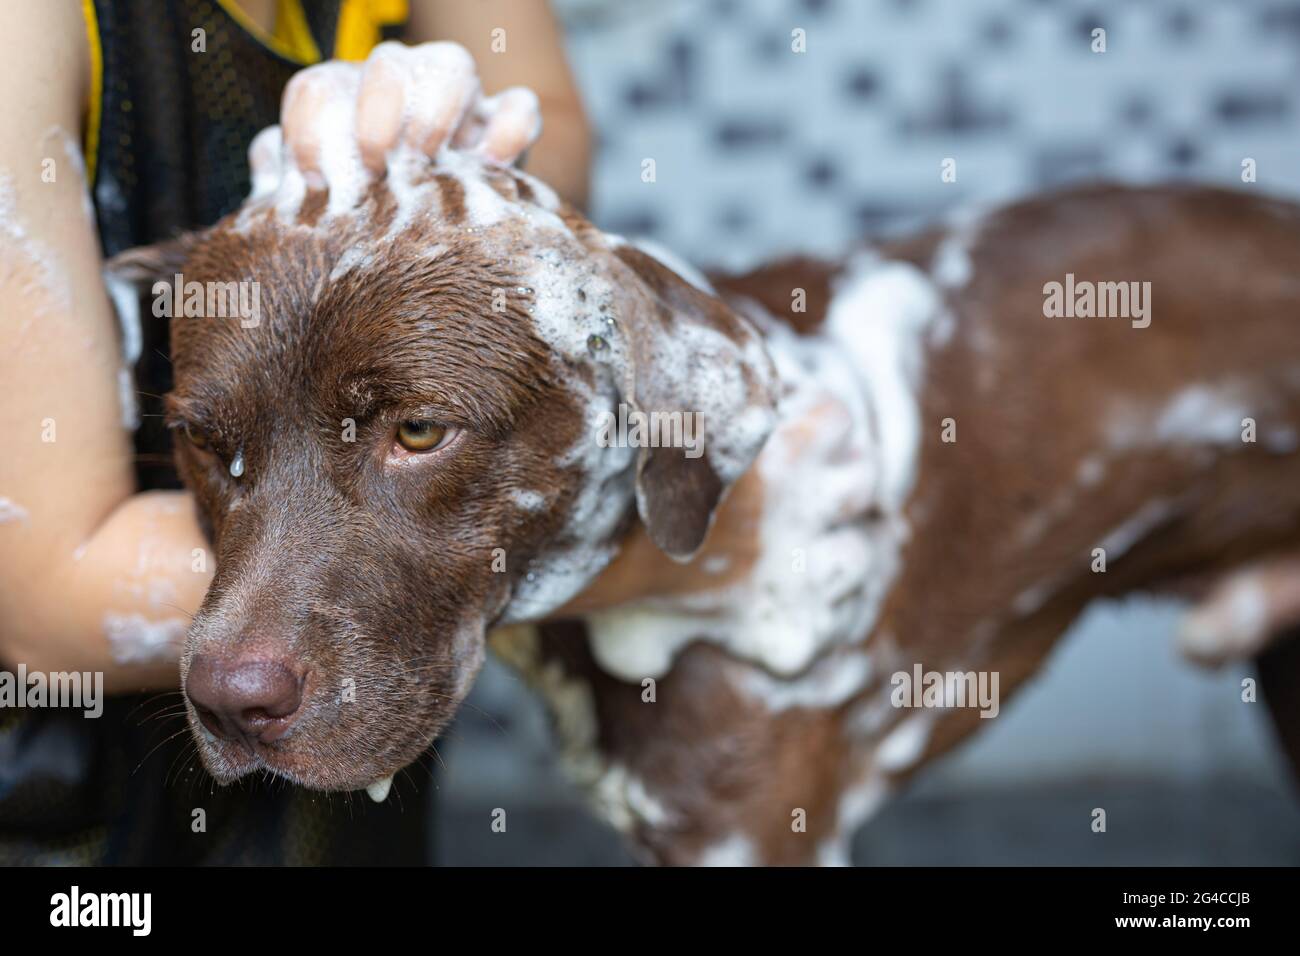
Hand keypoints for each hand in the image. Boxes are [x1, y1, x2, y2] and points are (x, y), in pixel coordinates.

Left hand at [249, 41, 542, 200]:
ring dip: (435, 109)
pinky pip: (519, 109)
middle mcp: (400, 90)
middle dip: (376, 111)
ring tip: (428, 161)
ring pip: (452, 64)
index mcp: (345, 103)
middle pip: (386, 63)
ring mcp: (458, 105)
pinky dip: (509, 132)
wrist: (440, 251)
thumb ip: (288, 185)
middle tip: (375, 166)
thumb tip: (266, 165)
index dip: (309, 128)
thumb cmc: (368, 225)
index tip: (313, 182)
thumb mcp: (324, 209)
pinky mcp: (505, 131)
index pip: (318, 89)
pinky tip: (492, 168)